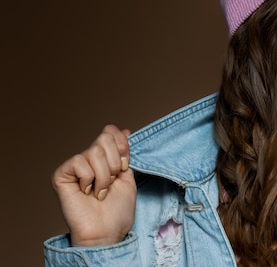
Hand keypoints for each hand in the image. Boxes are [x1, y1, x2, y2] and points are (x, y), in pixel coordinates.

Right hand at [52, 125, 136, 246]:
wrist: (107, 232)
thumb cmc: (117, 210)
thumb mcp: (128, 177)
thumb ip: (125, 154)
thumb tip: (125, 130)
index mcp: (105, 158)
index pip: (111, 133)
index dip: (122, 145)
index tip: (124, 164)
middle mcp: (89, 160)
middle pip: (104, 138)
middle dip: (114, 162)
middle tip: (112, 180)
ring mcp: (75, 167)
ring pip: (94, 151)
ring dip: (104, 175)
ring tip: (101, 191)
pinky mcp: (62, 175)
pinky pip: (79, 162)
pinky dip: (89, 178)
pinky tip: (86, 192)